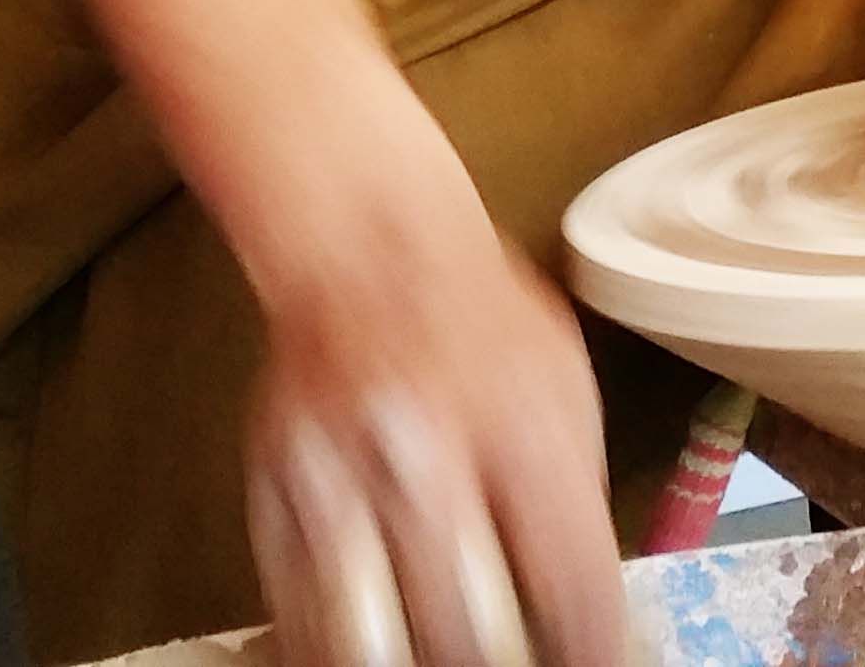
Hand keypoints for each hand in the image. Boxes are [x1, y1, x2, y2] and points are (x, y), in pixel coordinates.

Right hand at [239, 224, 624, 666]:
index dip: (584, 655)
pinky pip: (298, 608)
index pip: (568, 592)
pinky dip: (333, 648)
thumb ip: (573, 502)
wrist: (369, 240)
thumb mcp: (569, 391)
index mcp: (522, 431)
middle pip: (465, 635)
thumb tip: (591, 612)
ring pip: (371, 640)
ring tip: (436, 663)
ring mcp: (338, 480)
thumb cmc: (480, 315)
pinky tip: (371, 651)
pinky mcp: (273, 492)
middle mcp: (426, 460)